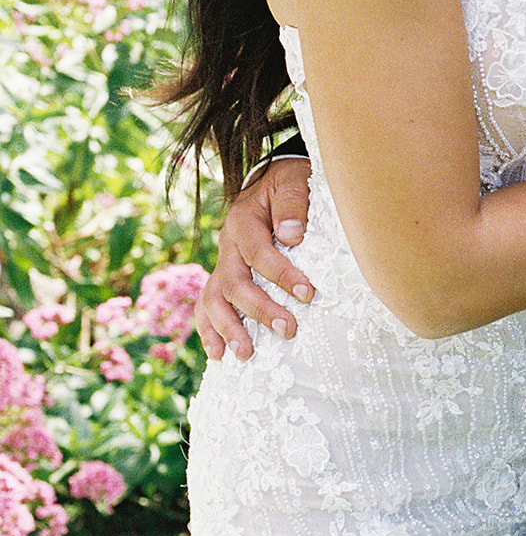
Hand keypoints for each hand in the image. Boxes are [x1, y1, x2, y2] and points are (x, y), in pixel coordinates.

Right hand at [194, 156, 313, 359]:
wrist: (273, 181)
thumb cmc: (289, 183)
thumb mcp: (295, 181)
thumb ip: (293, 203)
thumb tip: (291, 236)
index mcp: (243, 219)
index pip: (258, 252)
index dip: (281, 274)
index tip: (307, 293)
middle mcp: (227, 244)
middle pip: (235, 282)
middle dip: (260, 310)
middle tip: (288, 329)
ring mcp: (222, 262)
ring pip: (215, 299)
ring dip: (229, 328)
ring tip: (246, 354)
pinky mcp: (223, 276)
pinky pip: (207, 304)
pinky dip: (209, 330)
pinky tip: (219, 354)